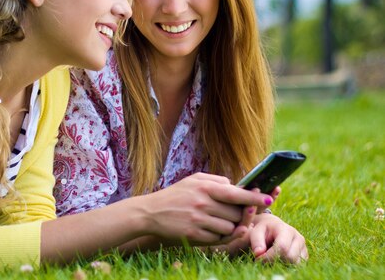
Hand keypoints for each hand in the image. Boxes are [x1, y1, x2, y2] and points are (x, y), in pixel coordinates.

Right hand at [143, 173, 273, 244]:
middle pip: (237, 213)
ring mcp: (199, 220)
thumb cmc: (176, 195)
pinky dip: (219, 236)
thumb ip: (216, 181)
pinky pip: (218, 239)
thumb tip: (237, 186)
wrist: (151, 212)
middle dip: (240, 215)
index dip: (255, 197)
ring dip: (230, 227)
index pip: (236, 193)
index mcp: (205, 187)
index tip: (269, 198)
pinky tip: (211, 229)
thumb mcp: (194, 180)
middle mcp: (203, 203)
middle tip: (237, 213)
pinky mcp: (195, 235)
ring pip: (230, 228)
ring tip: (219, 221)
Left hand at [250, 213, 307, 263]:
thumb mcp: (255, 231)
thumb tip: (259, 253)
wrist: (272, 227)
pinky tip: (279, 259)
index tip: (258, 259)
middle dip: (276, 261)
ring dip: (282, 264)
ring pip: (296, 264)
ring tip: (272, 258)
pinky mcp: (304, 255)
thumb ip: (256, 241)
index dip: (269, 256)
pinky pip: (298, 266)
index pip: (282, 247)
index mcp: (286, 230)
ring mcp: (303, 247)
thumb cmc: (263, 230)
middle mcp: (298, 238)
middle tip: (264, 260)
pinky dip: (287, 266)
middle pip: (291, 258)